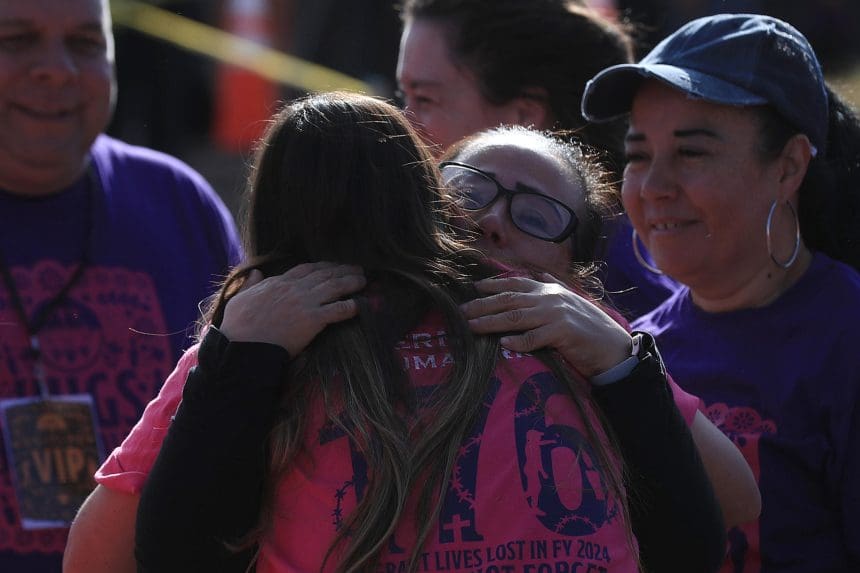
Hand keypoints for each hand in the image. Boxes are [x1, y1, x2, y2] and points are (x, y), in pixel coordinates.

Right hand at [219, 262, 365, 355]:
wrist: (242, 346)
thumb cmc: (236, 327)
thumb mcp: (239, 299)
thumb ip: (249, 284)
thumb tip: (255, 272)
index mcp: (277, 283)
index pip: (305, 269)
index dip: (322, 266)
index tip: (332, 266)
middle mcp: (293, 288)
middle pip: (324, 274)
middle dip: (341, 270)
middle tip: (356, 268)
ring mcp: (304, 303)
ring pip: (334, 287)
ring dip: (351, 282)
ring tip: (363, 280)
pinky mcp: (312, 320)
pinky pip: (337, 310)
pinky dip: (350, 306)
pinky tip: (360, 305)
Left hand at [460, 275, 631, 376]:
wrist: (613, 347)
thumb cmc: (590, 326)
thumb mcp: (571, 300)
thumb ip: (554, 287)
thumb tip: (540, 275)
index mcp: (550, 290)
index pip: (515, 284)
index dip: (493, 285)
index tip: (474, 288)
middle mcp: (550, 298)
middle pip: (509, 300)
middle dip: (483, 305)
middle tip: (462, 311)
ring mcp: (556, 315)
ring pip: (516, 318)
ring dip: (491, 322)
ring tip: (472, 326)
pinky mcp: (563, 333)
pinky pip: (535, 338)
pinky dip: (519, 341)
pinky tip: (504, 344)